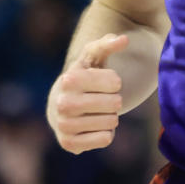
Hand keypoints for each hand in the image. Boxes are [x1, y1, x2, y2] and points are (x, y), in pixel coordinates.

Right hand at [46, 33, 125, 153]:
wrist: (61, 105)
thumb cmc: (83, 77)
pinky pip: (105, 139)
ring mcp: (64, 125)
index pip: (114, 82)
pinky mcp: (68, 144)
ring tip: (98, 112)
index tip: (106, 82)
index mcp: (69, 79)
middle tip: (103, 99)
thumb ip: (106, 44)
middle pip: (115, 103)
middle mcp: (62, 103)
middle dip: (115, 101)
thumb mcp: (92, 58)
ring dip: (111, 117)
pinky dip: (106, 133)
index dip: (115, 82)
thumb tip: (123, 39)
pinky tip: (94, 127)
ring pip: (111, 122)